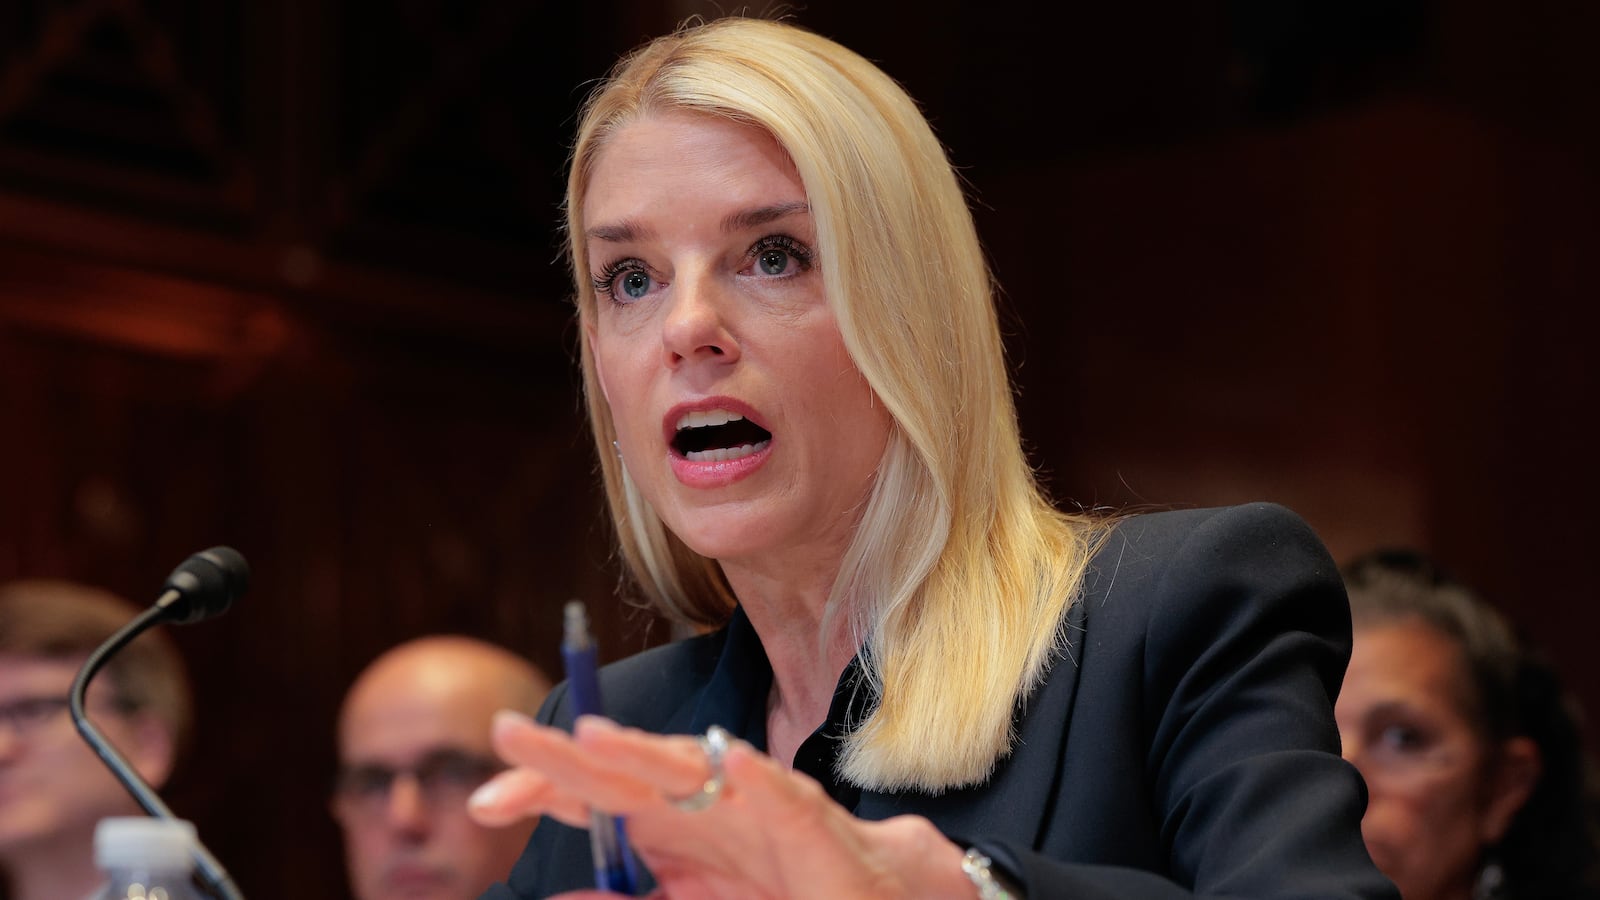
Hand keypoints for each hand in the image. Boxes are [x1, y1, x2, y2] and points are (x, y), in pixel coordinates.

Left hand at [469, 712, 977, 899]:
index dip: (537, 789)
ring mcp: (750, 802)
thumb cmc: (769, 893)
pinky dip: (753, 775)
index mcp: (663, 820)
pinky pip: (775, 792)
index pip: (588, 794)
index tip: (482, 803)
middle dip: (563, 753)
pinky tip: (726, 758)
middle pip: (621, 769)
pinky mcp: (805, 819)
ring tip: (593, 738)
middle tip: (504, 736)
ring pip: (687, 766)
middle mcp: (698, 799)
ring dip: (641, 751)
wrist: (862, 897)